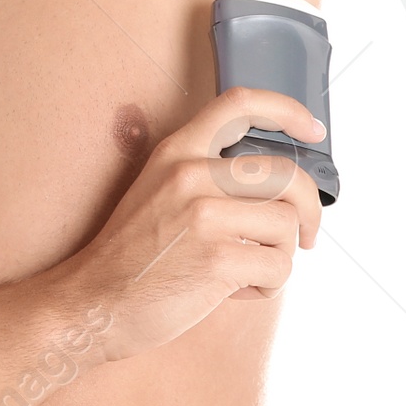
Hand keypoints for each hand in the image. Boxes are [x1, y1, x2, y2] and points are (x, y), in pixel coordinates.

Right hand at [56, 87, 325, 363]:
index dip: (287, 111)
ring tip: (248, 270)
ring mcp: (203, 215)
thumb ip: (208, 177)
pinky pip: (278, 269)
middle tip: (307, 235)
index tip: (313, 130)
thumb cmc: (134, 254)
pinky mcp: (216, 259)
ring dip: (280, 256)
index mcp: (177, 150)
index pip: (240, 104)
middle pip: (286, 174)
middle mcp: (190, 173)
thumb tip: (279, 189)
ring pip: (287, 226)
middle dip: (310, 210)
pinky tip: (234, 290)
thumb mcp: (160, 191)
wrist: (93, 302)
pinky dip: (266, 287)